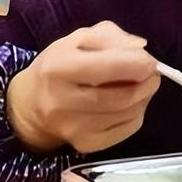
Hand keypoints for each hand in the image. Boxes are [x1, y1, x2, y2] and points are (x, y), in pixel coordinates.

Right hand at [6, 21, 159, 153]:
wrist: (30, 105)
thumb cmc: (60, 64)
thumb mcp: (80, 38)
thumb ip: (112, 37)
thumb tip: (141, 48)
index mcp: (59, 67)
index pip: (110, 67)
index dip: (140, 63)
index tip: (149, 60)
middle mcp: (62, 102)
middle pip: (124, 95)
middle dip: (148, 81)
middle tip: (151, 73)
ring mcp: (74, 128)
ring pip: (130, 112)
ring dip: (144, 96)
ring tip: (138, 86)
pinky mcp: (86, 145)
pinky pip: (128, 128)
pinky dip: (137, 113)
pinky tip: (128, 104)